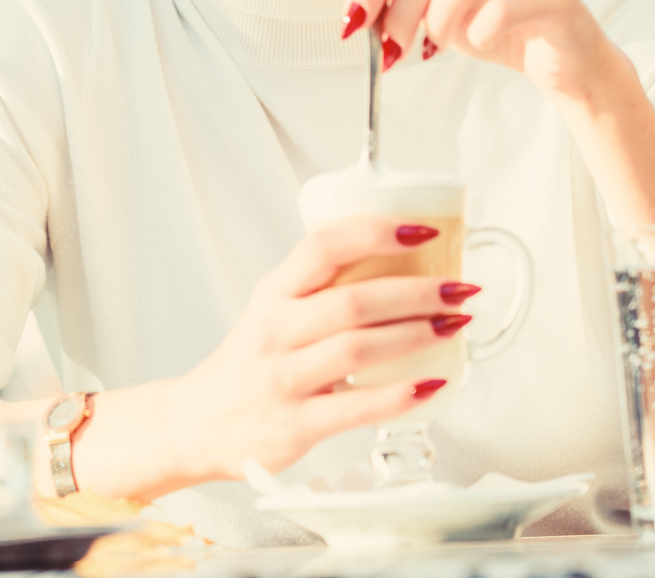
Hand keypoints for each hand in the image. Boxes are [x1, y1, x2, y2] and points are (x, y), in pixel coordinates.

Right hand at [167, 217, 470, 479]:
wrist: (198, 424)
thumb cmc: (247, 366)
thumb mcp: (270, 313)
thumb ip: (319, 291)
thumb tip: (396, 267)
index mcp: (273, 294)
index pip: (323, 248)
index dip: (376, 234)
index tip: (421, 231)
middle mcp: (275, 331)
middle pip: (353, 301)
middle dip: (416, 292)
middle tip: (457, 289)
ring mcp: (284, 378)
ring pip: (359, 349)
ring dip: (416, 334)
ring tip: (453, 326)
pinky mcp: (296, 423)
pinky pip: (357, 406)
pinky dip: (401, 395)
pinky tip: (432, 383)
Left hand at [332, 0, 617, 99]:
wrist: (558, 58)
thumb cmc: (491, 23)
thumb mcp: (429, 1)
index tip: (352, 20)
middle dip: (395, 7)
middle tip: (387, 48)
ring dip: (434, 22)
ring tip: (433, 47)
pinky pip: (498, 10)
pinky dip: (476, 33)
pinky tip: (478, 41)